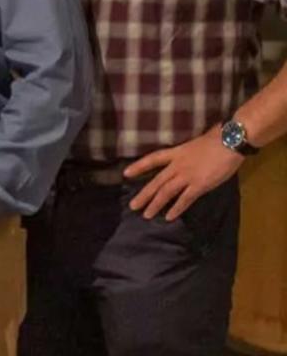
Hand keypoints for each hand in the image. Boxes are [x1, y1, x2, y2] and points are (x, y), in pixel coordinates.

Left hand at [123, 127, 242, 220]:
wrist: (230, 141)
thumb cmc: (216, 138)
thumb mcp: (194, 143)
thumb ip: (186, 153)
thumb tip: (183, 157)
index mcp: (176, 152)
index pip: (152, 159)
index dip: (139, 166)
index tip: (126, 173)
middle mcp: (177, 165)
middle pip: (156, 181)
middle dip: (144, 195)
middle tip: (132, 206)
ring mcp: (187, 176)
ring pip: (166, 192)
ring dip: (155, 204)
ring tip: (146, 215)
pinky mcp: (199, 185)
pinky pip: (185, 200)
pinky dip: (176, 209)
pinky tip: (169, 217)